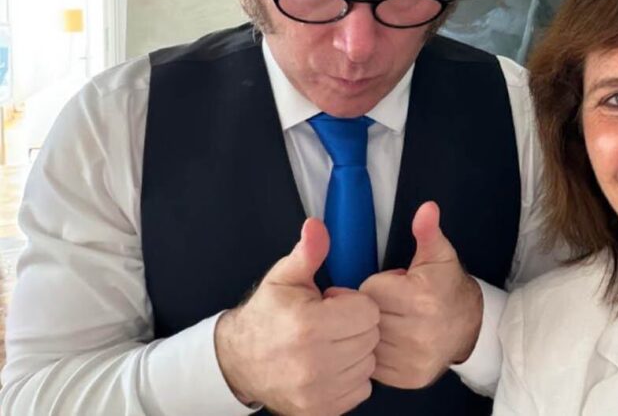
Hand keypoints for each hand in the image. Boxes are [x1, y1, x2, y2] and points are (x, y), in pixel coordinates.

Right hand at [214, 218, 379, 414]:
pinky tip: (331, 364)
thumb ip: (308, 252)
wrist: (239, 361)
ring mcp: (317, 391)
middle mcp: (314, 363)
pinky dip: (352, 376)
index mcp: (308, 325)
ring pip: (369, 364)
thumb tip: (316, 226)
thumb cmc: (267, 315)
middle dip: (358, 326)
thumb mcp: (284, 277)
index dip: (354, 303)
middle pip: (371, 337)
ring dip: (357, 352)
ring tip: (331, 343)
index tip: (333, 303)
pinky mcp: (321, 410)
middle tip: (332, 323)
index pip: (368, 311)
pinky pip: (361, 389)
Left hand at [359, 201, 483, 388]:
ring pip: (367, 340)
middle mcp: (418, 332)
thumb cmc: (446, 287)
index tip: (393, 285)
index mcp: (422, 298)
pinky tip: (393, 341)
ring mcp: (412, 359)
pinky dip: (378, 352)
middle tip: (391, 303)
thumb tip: (427, 208)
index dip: (379, 285)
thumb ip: (427, 231)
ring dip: (373, 330)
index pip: (371, 289)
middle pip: (367, 315)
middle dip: (375, 307)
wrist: (469, 326)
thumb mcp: (438, 254)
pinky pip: (374, 364)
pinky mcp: (407, 378)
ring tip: (393, 320)